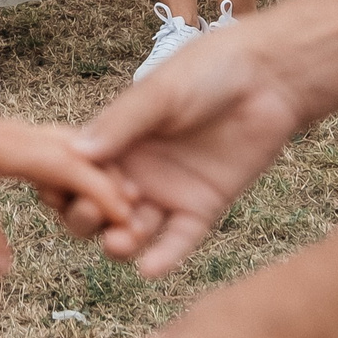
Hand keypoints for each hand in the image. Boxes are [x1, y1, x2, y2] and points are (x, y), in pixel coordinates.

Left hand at [0, 82, 133, 274]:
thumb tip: (7, 272)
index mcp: (10, 148)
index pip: (70, 167)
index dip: (102, 193)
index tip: (128, 218)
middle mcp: (22, 134)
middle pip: (82, 154)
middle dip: (113, 182)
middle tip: (137, 216)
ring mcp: (19, 132)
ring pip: (72, 147)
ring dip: (96, 172)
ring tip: (118, 204)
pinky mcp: (13, 136)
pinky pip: (55, 147)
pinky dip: (76, 166)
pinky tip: (80, 188)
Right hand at [67, 20, 307, 275]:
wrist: (271, 77)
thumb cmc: (211, 70)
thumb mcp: (161, 92)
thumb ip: (122, 123)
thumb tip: (75, 154)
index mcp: (117, 138)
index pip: (75, 171)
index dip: (66, 184)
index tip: (66, 186)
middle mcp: (137, 169)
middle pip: (95, 209)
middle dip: (86, 217)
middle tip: (96, 212)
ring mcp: (168, 192)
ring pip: (132, 231)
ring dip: (120, 241)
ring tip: (122, 241)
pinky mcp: (203, 208)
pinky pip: (178, 241)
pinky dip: (163, 257)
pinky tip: (151, 267)